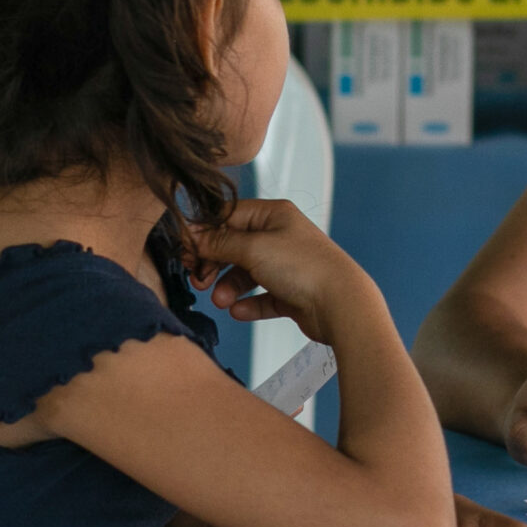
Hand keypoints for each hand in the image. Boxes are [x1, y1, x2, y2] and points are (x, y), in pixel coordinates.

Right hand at [186, 198, 375, 345]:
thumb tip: (192, 235)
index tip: (185, 251)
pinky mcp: (291, 293)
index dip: (204, 233)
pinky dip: (249, 304)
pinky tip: (239, 312)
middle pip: (234, 246)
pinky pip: (262, 297)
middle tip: (197, 279)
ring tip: (222, 301)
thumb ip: (219, 242)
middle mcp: (280, 236)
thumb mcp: (253, 248)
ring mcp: (286, 265)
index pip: (228, 217)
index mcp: (273, 215)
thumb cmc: (303, 267)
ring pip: (246, 274)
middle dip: (213, 263)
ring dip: (229, 287)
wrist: (341, 304)